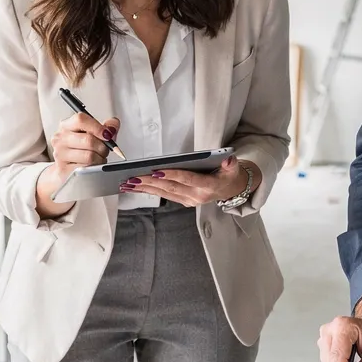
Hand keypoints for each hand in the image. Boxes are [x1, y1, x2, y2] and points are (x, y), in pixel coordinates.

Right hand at [35, 112, 119, 216]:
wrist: (67, 171)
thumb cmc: (80, 151)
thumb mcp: (92, 136)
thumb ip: (105, 128)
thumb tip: (114, 124)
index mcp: (66, 126)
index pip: (81, 120)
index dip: (98, 127)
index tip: (107, 135)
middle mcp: (60, 139)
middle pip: (88, 139)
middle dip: (102, 147)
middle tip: (104, 150)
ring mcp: (60, 154)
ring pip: (89, 156)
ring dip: (100, 159)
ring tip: (98, 159)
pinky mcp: (63, 170)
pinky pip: (86, 168)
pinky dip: (94, 168)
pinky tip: (91, 167)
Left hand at [122, 157, 252, 206]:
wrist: (232, 189)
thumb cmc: (229, 175)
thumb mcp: (234, 168)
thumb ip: (231, 164)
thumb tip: (228, 159)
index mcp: (208, 187)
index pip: (187, 179)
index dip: (171, 175)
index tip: (155, 171)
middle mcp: (196, 197)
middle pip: (170, 188)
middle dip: (150, 182)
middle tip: (132, 178)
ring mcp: (189, 200)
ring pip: (164, 193)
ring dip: (145, 189)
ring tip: (128, 184)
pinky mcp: (184, 201)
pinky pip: (164, 195)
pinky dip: (149, 191)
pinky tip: (136, 187)